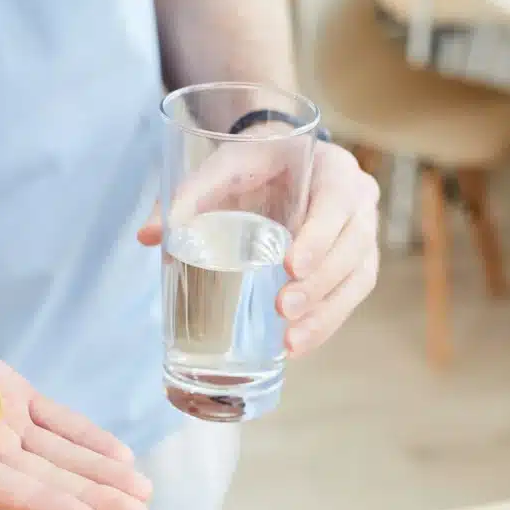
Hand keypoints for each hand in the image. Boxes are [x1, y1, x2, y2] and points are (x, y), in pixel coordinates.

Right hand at [0, 322, 151, 509]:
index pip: (4, 491)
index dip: (46, 505)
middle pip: (46, 479)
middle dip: (94, 496)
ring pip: (60, 453)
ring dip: (101, 472)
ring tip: (144, 491)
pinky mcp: (9, 395)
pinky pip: (56, 419)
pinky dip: (87, 436)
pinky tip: (121, 454)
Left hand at [138, 140, 378, 356]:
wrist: (280, 165)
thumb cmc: (254, 164)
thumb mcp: (224, 167)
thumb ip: (190, 194)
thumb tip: (148, 236)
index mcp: (332, 168)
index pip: (337, 202)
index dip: (320, 236)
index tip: (291, 266)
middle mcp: (358, 202)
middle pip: (352, 247)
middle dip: (320, 284)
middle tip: (284, 309)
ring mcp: (360, 236)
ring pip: (356, 279)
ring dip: (326, 314)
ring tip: (291, 343)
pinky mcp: (352, 265)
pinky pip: (348, 297)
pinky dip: (325, 323)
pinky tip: (297, 345)